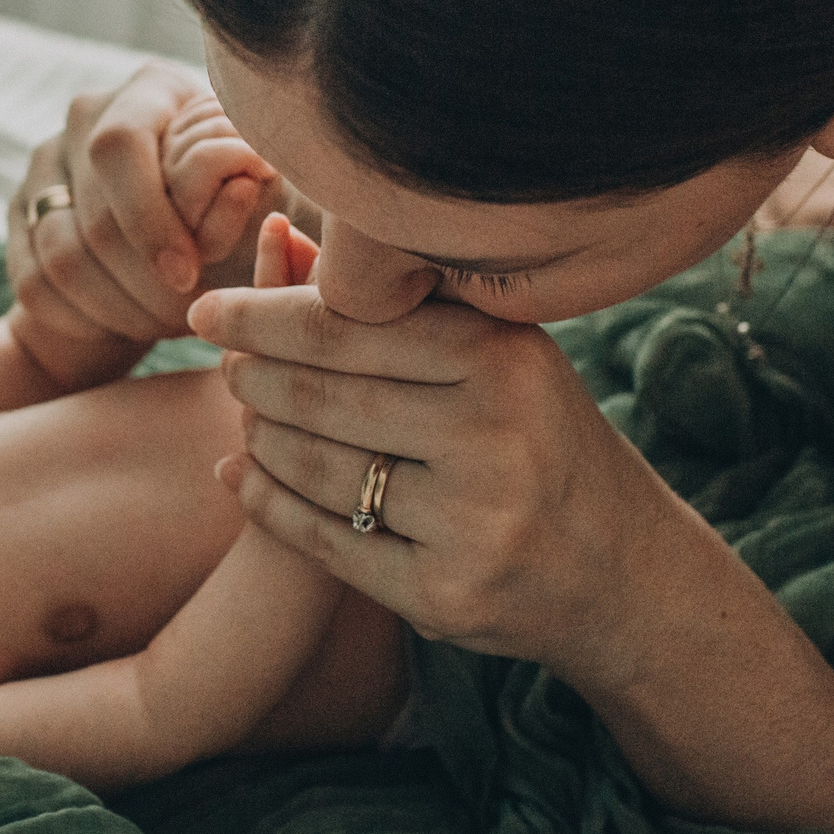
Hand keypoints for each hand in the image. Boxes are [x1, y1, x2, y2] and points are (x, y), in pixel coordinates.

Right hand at [8, 62, 277, 348]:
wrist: (187, 240)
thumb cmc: (248, 212)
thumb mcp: (266, 198)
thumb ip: (260, 191)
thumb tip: (244, 185)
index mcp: (151, 89)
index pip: (119, 145)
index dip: (149, 218)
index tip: (189, 275)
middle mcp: (87, 114)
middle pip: (92, 213)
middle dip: (144, 283)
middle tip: (187, 317)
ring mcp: (45, 162)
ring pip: (60, 255)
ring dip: (117, 307)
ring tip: (165, 324)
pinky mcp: (21, 213)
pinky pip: (34, 282)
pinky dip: (83, 318)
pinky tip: (126, 325)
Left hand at [190, 283, 677, 685]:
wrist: (627, 571)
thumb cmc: (545, 438)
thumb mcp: (498, 358)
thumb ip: (400, 305)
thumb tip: (288, 239)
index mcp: (503, 359)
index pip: (348, 327)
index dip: (262, 316)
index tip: (206, 308)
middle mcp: (493, 436)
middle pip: (324, 398)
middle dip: (253, 377)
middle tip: (222, 362)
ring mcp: (470, 523)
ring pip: (319, 470)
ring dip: (260, 439)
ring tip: (241, 416)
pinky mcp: (445, 595)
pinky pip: (327, 544)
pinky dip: (270, 505)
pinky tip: (242, 476)